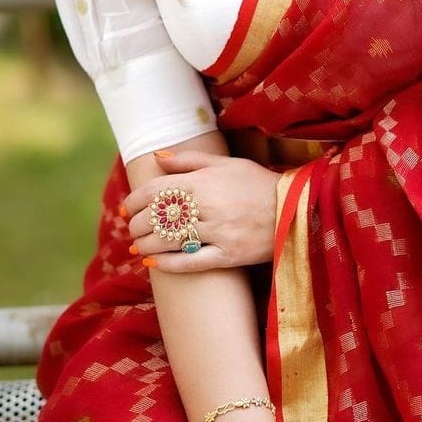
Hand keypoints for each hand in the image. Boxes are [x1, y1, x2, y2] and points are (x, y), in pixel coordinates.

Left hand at [123, 146, 278, 273]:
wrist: (296, 208)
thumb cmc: (258, 183)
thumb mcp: (227, 163)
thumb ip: (190, 160)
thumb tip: (158, 157)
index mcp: (205, 181)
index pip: (157, 191)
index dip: (135, 200)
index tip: (125, 208)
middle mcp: (208, 206)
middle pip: (158, 217)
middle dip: (137, 224)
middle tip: (131, 228)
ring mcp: (218, 233)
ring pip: (169, 241)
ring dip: (146, 244)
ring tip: (137, 245)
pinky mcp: (229, 256)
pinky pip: (191, 262)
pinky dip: (168, 264)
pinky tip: (153, 263)